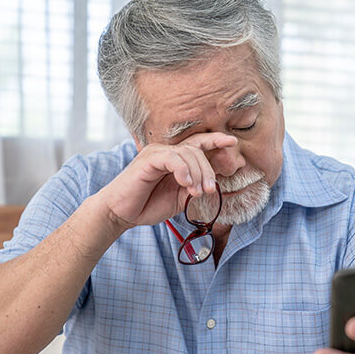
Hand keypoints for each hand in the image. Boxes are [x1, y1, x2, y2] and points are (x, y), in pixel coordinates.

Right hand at [97, 132, 236, 228]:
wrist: (121, 213)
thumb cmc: (148, 204)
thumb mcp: (179, 198)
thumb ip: (195, 188)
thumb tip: (213, 184)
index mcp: (175, 158)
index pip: (198, 144)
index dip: (216, 140)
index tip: (233, 142)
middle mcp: (167, 151)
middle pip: (197, 150)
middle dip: (208, 170)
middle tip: (211, 190)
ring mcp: (157, 153)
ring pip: (188, 153)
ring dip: (198, 174)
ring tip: (197, 192)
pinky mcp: (148, 159)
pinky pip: (173, 158)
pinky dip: (183, 170)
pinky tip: (186, 184)